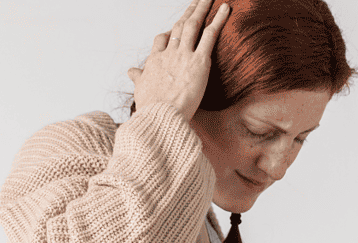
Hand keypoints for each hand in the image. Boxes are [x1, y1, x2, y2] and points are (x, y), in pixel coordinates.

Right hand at [126, 0, 230, 120]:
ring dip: (202, 8)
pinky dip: (219, 19)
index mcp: (154, 61)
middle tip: (197, 2)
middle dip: (188, 12)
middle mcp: (169, 53)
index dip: (168, 33)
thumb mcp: (140, 90)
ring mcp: (184, 55)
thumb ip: (137, 78)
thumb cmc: (150, 108)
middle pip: (178, 26)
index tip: (174, 30)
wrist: (160, 116)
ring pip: (193, 25)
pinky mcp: (200, 62)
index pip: (161, 40)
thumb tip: (131, 71)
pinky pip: (210, 35)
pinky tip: (226, 7)